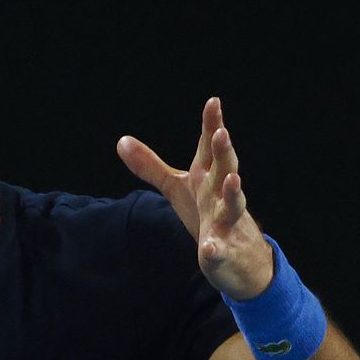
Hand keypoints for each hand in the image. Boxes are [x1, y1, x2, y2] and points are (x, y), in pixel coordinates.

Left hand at [116, 97, 273, 299]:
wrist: (239, 258)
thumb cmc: (206, 213)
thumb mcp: (177, 187)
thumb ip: (150, 165)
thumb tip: (121, 140)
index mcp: (208, 178)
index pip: (209, 148)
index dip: (211, 125)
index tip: (213, 101)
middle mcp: (220, 196)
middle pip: (225, 169)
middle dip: (224, 152)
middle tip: (222, 132)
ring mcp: (226, 223)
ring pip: (233, 206)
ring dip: (234, 193)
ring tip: (233, 179)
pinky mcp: (222, 251)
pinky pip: (219, 251)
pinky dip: (215, 250)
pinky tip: (209, 249)